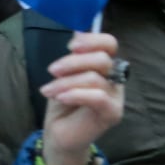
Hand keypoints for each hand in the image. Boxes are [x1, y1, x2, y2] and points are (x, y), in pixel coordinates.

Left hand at [40, 32, 124, 164]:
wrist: (60, 134)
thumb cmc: (63, 103)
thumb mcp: (64, 75)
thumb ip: (74, 56)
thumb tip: (77, 31)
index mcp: (104, 66)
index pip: (109, 44)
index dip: (91, 40)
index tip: (70, 45)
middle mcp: (114, 79)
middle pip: (101, 59)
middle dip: (73, 62)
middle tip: (52, 70)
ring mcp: (116, 96)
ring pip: (94, 78)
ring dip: (66, 82)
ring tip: (48, 91)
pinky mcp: (112, 113)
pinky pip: (97, 96)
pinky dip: (75, 94)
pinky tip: (61, 98)